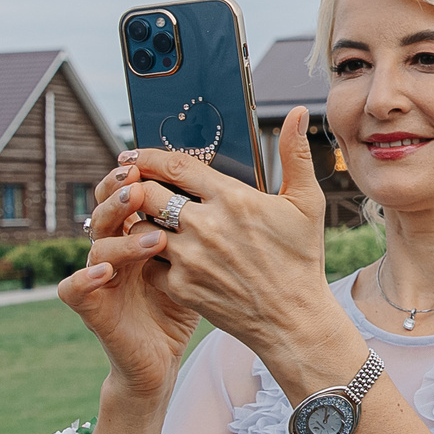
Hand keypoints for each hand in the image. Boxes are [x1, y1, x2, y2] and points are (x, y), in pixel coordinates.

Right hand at [62, 159, 206, 400]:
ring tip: (150, 235)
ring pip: (98, 245)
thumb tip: (247, 188)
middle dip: (119, 193)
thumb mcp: (206, 260)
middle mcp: (116, 249)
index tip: (154, 161)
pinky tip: (105, 270)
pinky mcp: (93, 309)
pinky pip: (73, 288)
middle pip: (107, 210)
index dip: (137, 174)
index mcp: (140, 231)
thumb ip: (215, 226)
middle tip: (137, 183)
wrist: (162, 357)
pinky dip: (84, 277)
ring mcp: (102, 278)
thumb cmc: (186, 305)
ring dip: (120, 236)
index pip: (131, 192)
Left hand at [105, 109, 341, 374]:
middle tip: (126, 181)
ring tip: (137, 215)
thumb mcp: (306, 203)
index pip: (176, 167)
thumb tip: (299, 113)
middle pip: (148, 193)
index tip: (134, 154)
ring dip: (138, 220)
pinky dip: (145, 255)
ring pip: (142, 228)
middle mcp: (206, 227)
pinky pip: (147, 263)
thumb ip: (295, 154)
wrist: (293, 320)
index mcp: (233, 199)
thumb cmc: (301, 260)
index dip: (149, 156)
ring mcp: (191, 259)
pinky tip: (151, 250)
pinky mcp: (181, 288)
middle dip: (134, 184)